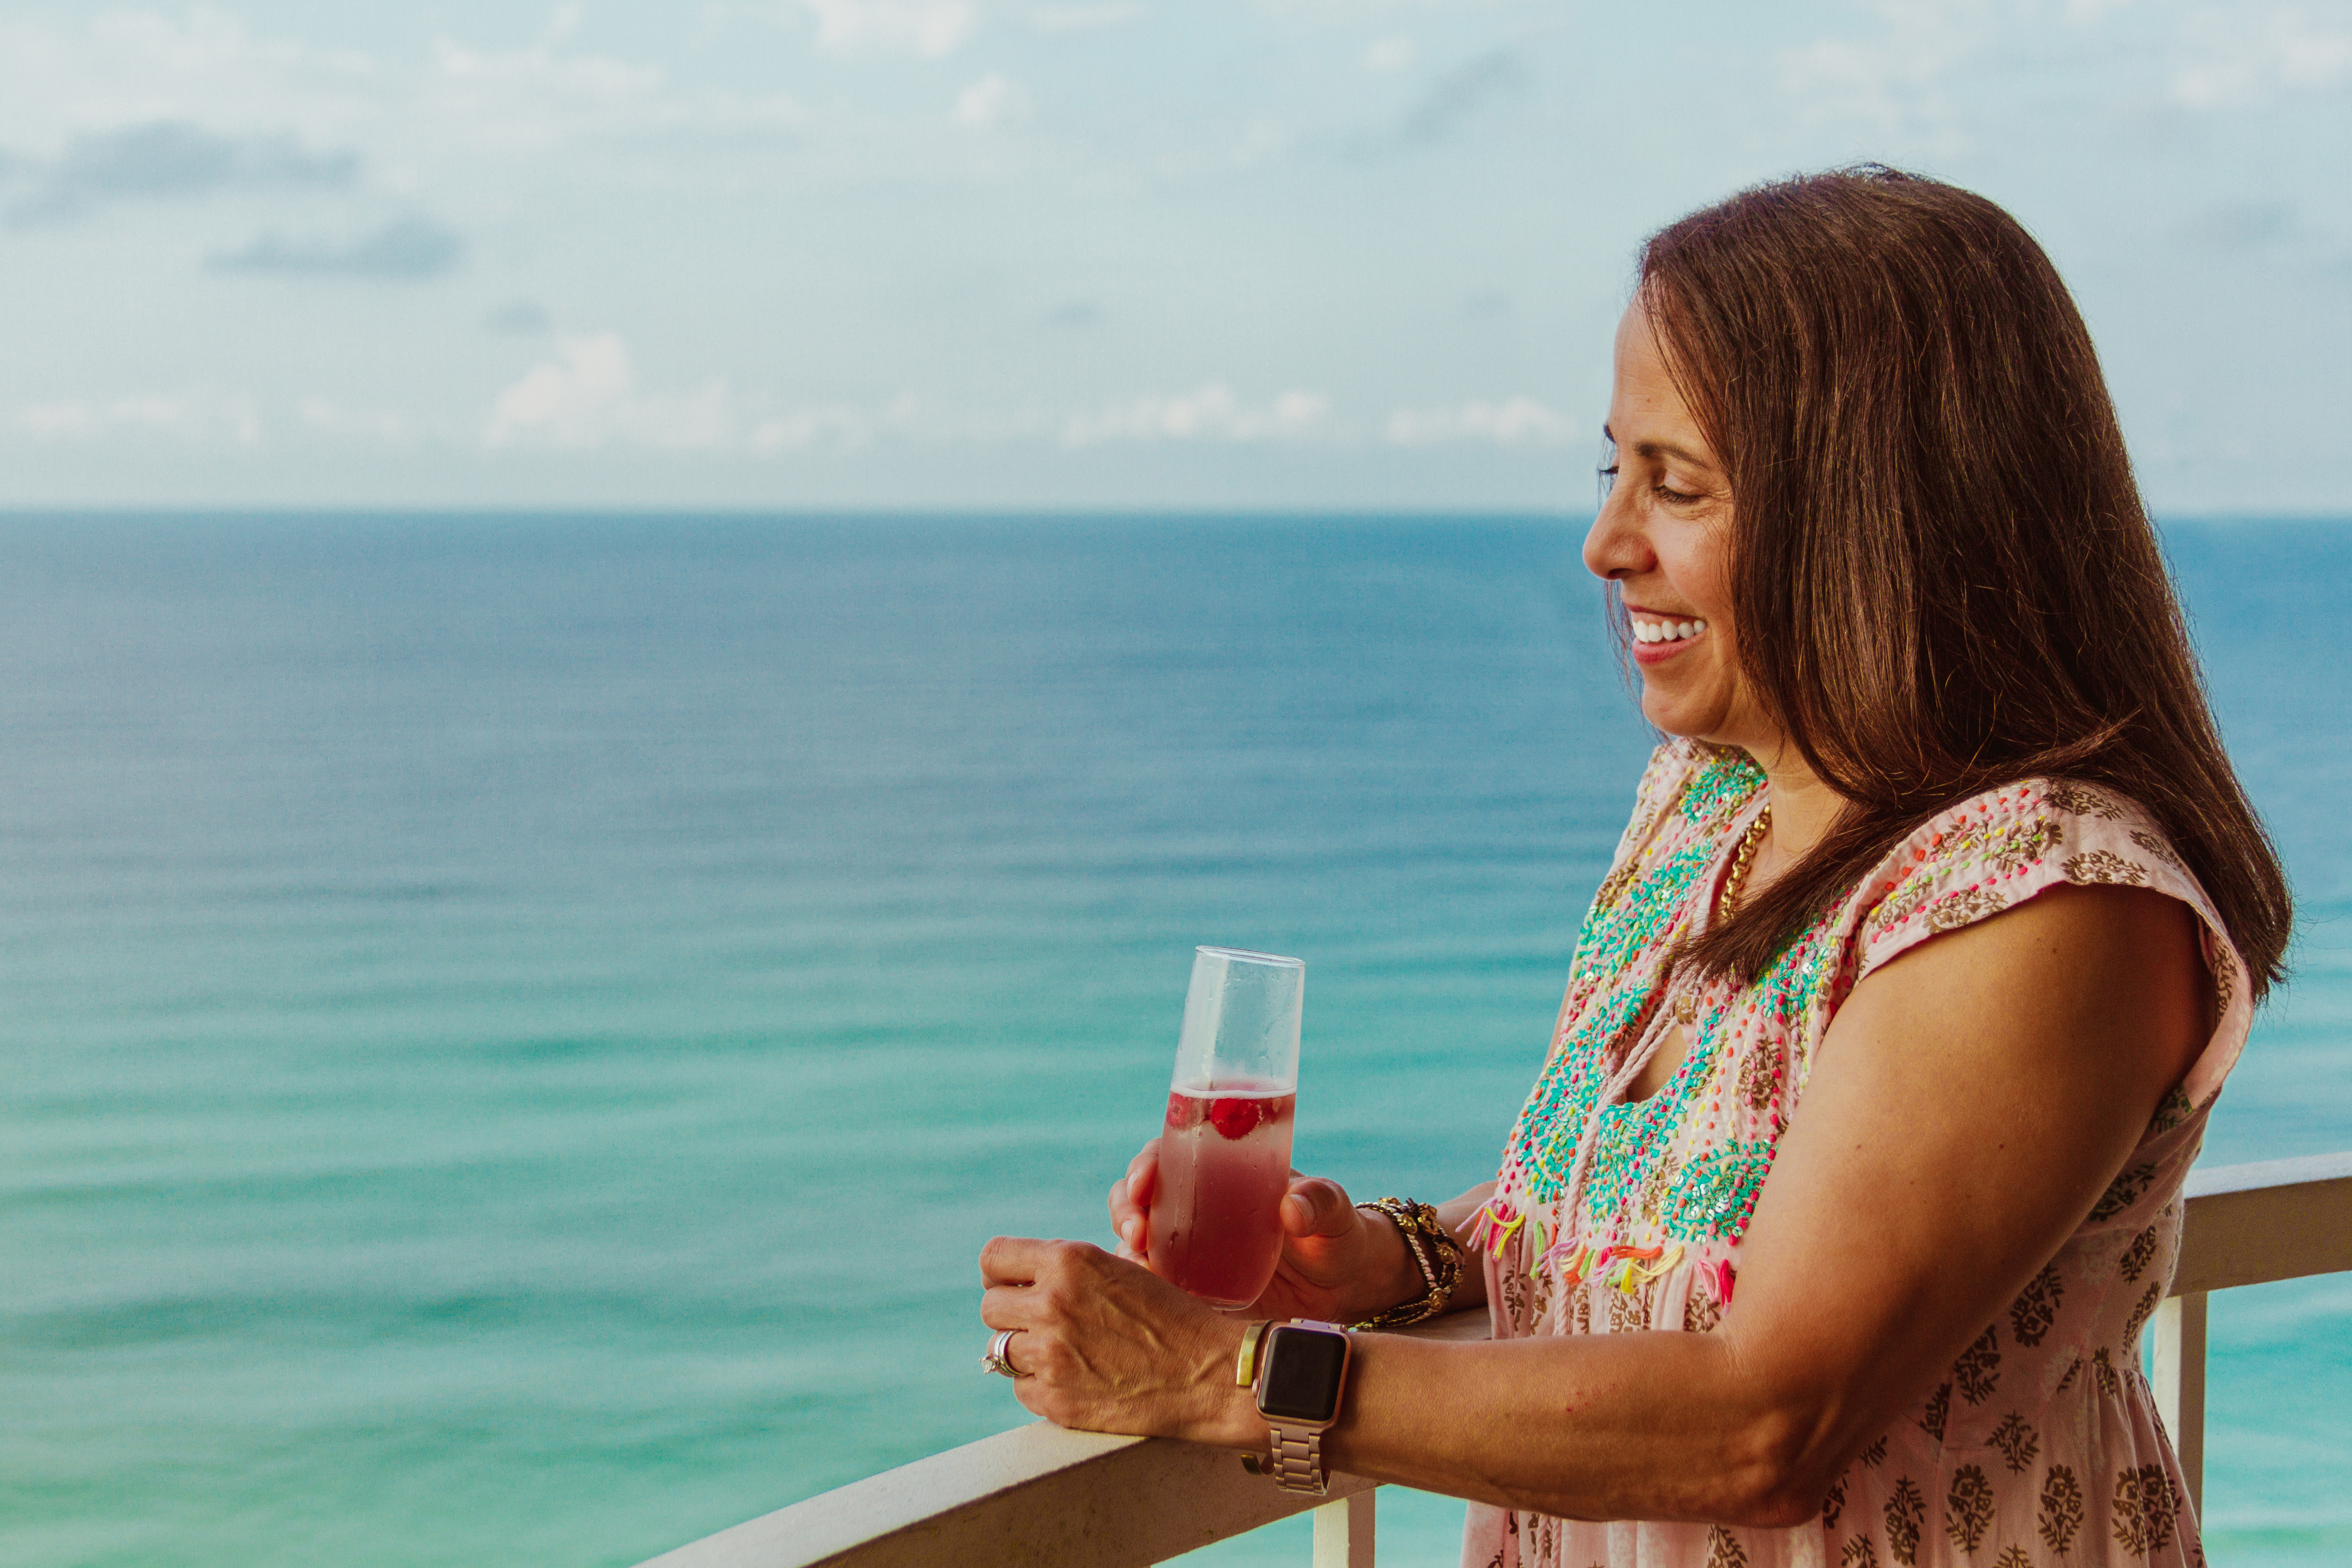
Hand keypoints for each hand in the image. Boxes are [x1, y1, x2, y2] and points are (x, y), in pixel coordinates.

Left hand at [978, 1236, 1254, 1446]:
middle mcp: (1052, 1303)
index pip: (993, 1257)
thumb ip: (1067, 1269)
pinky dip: (1041, 1386)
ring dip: (1025, 1351)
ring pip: (999, 1350)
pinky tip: (1076, 1380)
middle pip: (990, 1306)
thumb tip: (1018, 1280)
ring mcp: (1050, 1355)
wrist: (1209, 1373)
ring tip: (1063, 1353)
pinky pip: (1021, 1388)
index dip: (1000, 1273)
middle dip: (1012, 1314)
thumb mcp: (1118, 1270)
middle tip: (1042, 1323)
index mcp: (1068, 1261)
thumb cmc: (1171, 1317)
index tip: (1013, 1285)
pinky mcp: (1055, 1400)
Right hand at [1106, 1140, 1411, 1323]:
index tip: (1144, 1182)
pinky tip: (1145, 1296)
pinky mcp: (1193, 1290)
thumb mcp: (1334, 1211)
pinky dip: (1140, 1287)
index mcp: (1222, 1172)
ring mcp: (1191, 1250)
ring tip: (1139, 1264)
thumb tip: (1292, 1207)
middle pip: (1139, 1198)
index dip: (1146, 1165)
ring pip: (1138, 1242)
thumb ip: (1319, 1201)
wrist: (1344, 1288)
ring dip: (1126, 1249)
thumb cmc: (1337, 1233)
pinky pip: (1153, 1286)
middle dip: (1126, 1209)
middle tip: (1137, 1231)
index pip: (1170, 1156)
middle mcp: (1196, 1207)